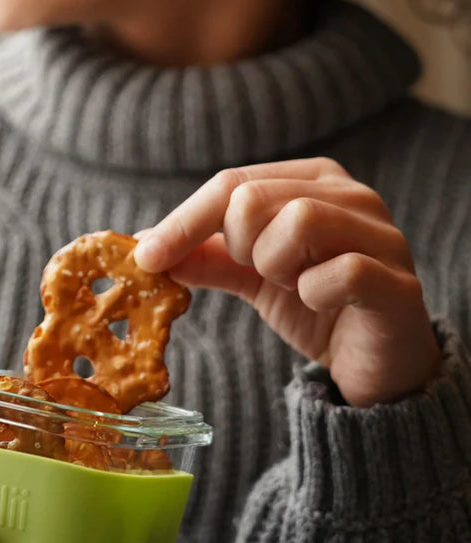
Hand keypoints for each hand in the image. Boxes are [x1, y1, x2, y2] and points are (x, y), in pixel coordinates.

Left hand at [134, 157, 441, 406]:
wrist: (371, 362)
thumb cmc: (313, 306)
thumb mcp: (249, 275)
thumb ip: (205, 256)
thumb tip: (145, 246)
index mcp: (313, 181)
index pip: (231, 182)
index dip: (182, 222)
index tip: (145, 257)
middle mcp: (351, 195)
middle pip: (255, 197)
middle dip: (238, 246)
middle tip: (261, 273)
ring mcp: (382, 235)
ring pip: (298, 220)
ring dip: (274, 265)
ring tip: (292, 285)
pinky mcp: (398, 283)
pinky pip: (340, 272)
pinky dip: (313, 293)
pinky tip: (319, 303)